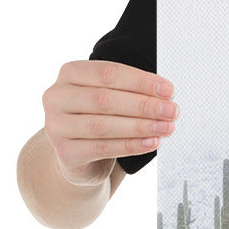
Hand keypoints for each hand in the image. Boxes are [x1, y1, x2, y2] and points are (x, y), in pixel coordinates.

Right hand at [42, 61, 177, 185]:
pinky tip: (152, 142)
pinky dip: (131, 145)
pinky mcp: (65, 152)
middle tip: (171, 110)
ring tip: (166, 127)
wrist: (80, 155)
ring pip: (103, 125)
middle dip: (143, 105)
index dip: (141, 81)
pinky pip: (103, 147)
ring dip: (140, 126)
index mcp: (70, 74)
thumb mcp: (112, 97)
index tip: (168, 90)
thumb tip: (166, 95)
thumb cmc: (101, 117)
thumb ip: (131, 91)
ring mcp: (56, 125)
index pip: (108, 73)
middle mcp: (57, 97)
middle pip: (105, 99)